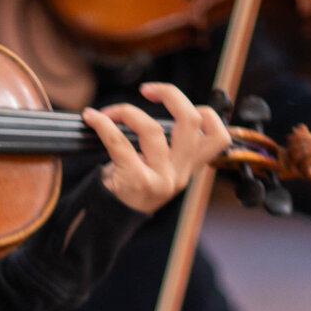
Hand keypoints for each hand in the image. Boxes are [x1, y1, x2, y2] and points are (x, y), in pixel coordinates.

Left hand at [82, 82, 230, 213]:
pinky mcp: (137, 181)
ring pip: (151, 129)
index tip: (179, 103)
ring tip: (108, 113)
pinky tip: (93, 118)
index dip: (205, 112)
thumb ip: (170, 143)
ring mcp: (160, 179)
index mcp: (189, 168)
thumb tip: (163, 99)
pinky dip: (103, 125)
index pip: (218, 137)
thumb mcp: (160, 168)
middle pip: (190, 121)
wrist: (110, 220)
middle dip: (170, 94)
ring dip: (126, 112)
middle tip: (147, 90)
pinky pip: (119, 142)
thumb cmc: (131, 188)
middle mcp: (179, 174)